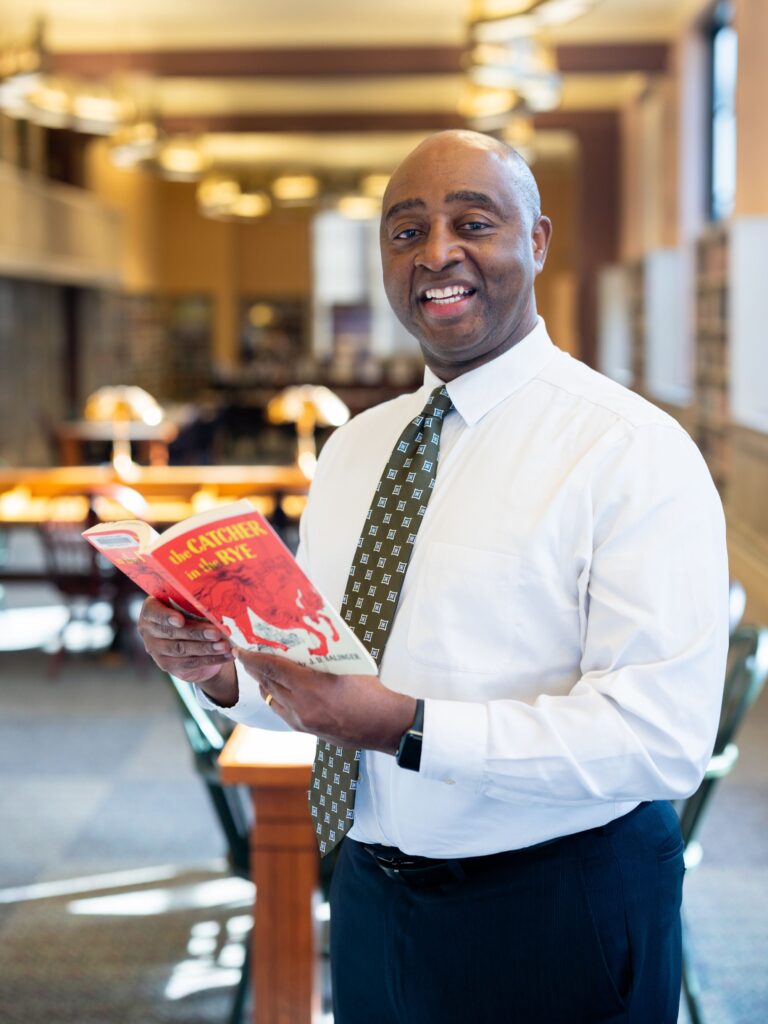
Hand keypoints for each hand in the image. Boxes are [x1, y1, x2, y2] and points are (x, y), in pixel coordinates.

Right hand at [137, 597, 237, 704]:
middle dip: (197, 633)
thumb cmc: (188, 613)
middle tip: (216, 633)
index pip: (154, 613)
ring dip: (206, 648)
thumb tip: (217, 607)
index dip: (166, 617)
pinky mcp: (167, 665)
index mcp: (150, 610)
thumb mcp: (187, 604)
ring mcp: (156, 650)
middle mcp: (148, 630)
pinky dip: (211, 659)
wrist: (187, 638)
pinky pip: (191, 663)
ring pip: (182, 650)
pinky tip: (226, 655)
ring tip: (224, 646)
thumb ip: (194, 604)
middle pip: (172, 633)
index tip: (180, 620)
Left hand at [235, 649, 416, 753]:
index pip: (272, 668)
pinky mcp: (305, 730)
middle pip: (267, 683)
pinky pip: (280, 710)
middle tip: (247, 654)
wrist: (384, 726)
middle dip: (255, 668)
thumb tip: (303, 645)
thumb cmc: (371, 694)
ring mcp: (301, 722)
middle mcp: (300, 707)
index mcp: (310, 688)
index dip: (253, 658)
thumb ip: (320, 659)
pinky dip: (275, 696)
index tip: (241, 649)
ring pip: (271, 698)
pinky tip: (278, 688)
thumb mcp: (346, 667)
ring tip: (261, 668)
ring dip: (264, 682)